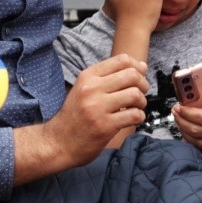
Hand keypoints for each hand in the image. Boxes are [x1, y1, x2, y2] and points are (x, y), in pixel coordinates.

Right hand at [16, 54, 148, 180]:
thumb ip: (110, 76)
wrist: (58, 142)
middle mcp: (92, 88)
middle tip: (140, 94)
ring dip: (142, 101)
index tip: (140, 76)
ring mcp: (98, 107)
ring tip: (136, 107)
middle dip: (143, 84)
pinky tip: (133, 119)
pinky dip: (140, 117)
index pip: (122, 60)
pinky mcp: (105, 126)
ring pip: (135, 94)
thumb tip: (142, 66)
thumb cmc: (75, 115)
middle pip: (132, 75)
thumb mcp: (85, 88)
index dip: (138, 67)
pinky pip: (134, 115)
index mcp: (88, 76)